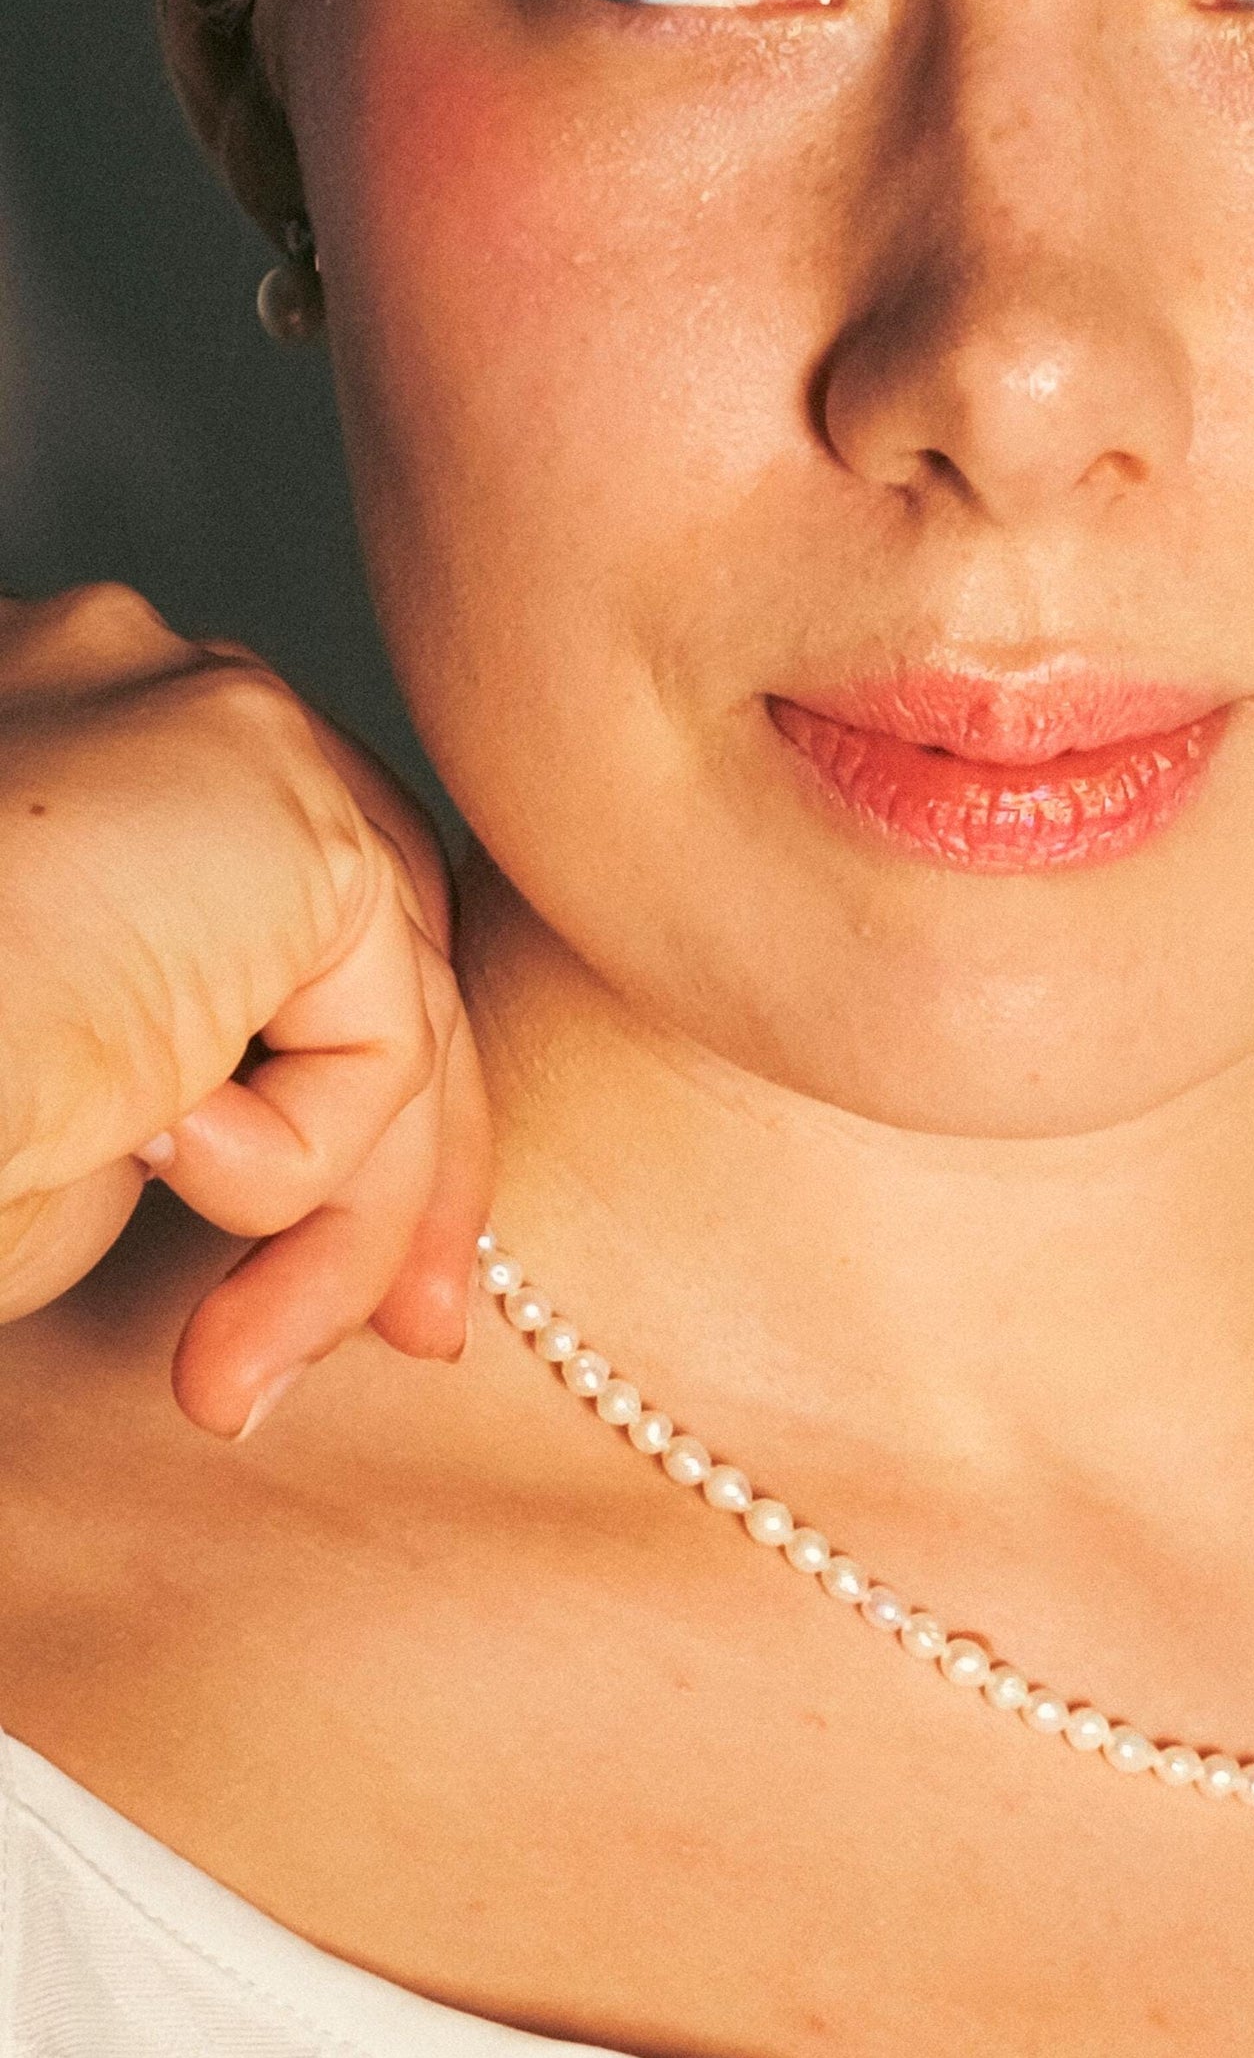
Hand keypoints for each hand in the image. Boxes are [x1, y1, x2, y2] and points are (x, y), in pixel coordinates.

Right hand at [0, 584, 491, 1435]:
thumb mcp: (47, 1091)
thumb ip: (159, 1051)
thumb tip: (268, 1112)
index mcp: (53, 726)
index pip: (253, 884)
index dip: (312, 1064)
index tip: (314, 1249)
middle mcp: (138, 683)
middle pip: (359, 932)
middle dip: (393, 1154)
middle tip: (402, 1333)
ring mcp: (217, 724)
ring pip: (383, 999)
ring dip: (338, 1222)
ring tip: (232, 1374)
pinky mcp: (283, 806)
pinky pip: (377, 1030)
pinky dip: (296, 1163)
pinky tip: (142, 1155)